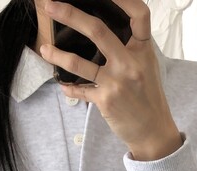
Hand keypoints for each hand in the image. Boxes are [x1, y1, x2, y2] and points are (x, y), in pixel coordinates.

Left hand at [39, 0, 183, 159]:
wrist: (153, 131)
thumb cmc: (148, 97)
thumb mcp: (146, 66)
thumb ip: (130, 47)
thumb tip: (102, 30)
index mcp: (142, 50)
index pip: (138, 14)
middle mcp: (130, 63)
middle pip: (97, 30)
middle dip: (70, 15)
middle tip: (50, 5)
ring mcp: (116, 82)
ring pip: (79, 62)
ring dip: (57, 55)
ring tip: (43, 48)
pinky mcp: (105, 100)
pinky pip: (80, 90)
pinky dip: (68, 87)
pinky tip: (62, 84)